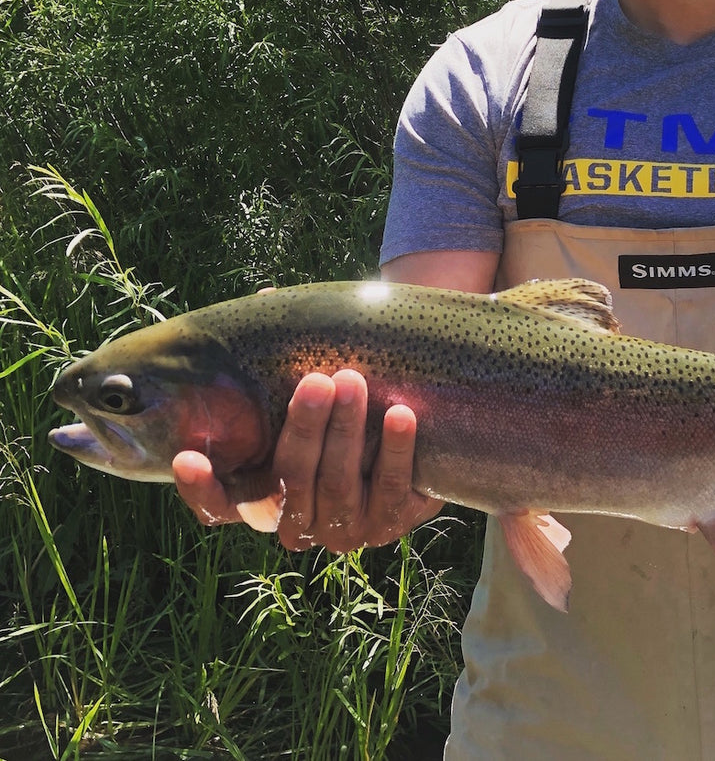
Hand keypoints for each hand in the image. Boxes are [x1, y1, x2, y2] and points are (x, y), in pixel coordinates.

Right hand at [174, 369, 442, 550]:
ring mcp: (344, 530)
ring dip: (345, 432)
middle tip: (318, 381)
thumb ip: (279, 358)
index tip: (186, 457)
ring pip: (338, 487)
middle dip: (304, 428)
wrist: (416, 437)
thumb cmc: (344, 409)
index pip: (220, 508)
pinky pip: (391, 490)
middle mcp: (298, 522)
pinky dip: (395, 450)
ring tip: (353, 382)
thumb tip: (268, 296)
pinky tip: (400, 415)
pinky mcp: (390, 524)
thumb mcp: (308, 393)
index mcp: (265, 493)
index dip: (202, 488)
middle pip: (291, 481)